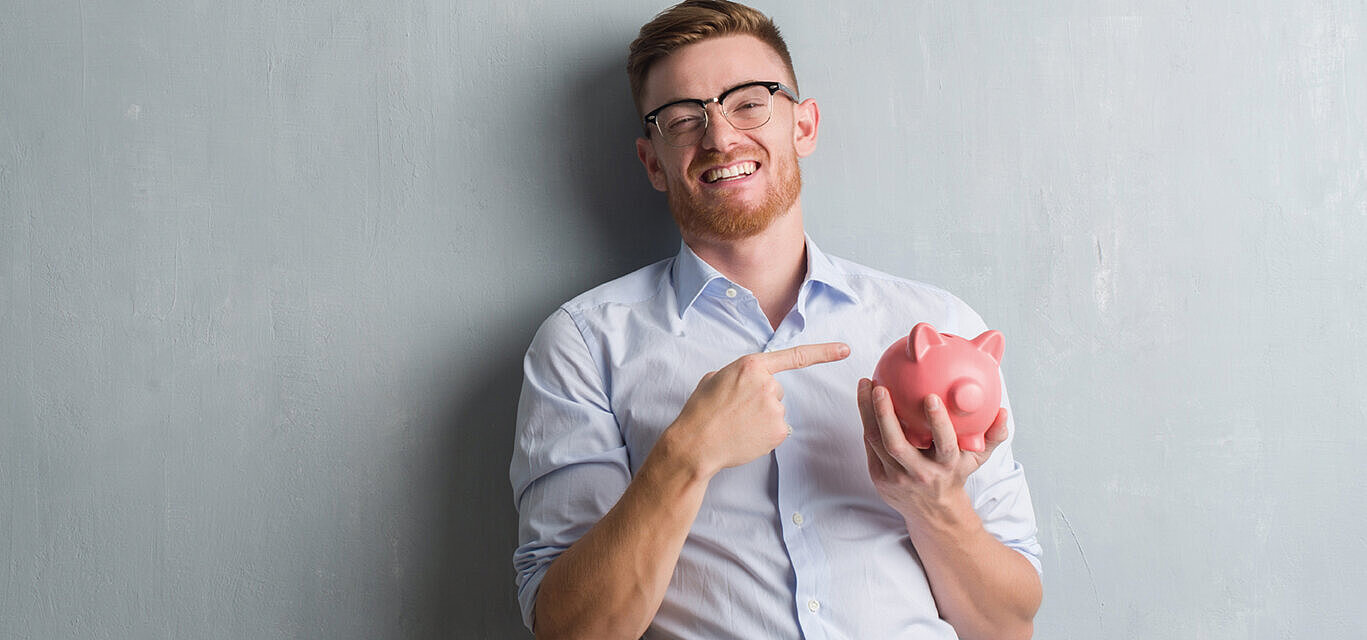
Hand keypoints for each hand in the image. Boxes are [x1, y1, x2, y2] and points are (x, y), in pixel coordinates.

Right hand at [670, 343, 850, 475]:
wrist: (695, 444)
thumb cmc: (700, 411)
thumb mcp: (714, 378)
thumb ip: (738, 374)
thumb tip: (747, 382)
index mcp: (751, 366)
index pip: (795, 356)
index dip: (824, 352)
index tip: (845, 350)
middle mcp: (768, 384)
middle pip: (776, 390)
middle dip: (761, 399)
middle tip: (736, 411)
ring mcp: (776, 408)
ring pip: (776, 411)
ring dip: (761, 418)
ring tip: (737, 425)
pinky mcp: (779, 431)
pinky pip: (777, 430)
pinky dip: (764, 434)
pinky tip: (745, 436)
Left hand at [858, 378, 1008, 524]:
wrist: (933, 512)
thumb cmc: (954, 475)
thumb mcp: (976, 459)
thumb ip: (993, 435)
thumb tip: (1003, 411)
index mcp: (946, 467)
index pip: (944, 444)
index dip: (938, 422)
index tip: (930, 397)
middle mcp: (920, 474)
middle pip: (897, 445)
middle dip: (886, 415)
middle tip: (881, 388)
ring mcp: (896, 478)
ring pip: (876, 442)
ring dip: (868, 412)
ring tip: (865, 384)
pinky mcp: (879, 478)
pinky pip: (869, 446)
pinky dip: (866, 422)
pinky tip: (864, 399)